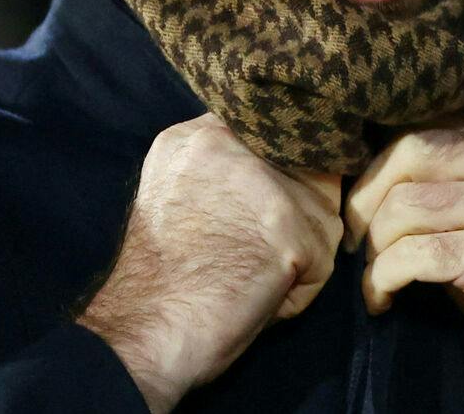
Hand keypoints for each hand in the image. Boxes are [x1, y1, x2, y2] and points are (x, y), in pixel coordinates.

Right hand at [78, 113, 343, 411]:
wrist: (141, 331)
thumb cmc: (160, 281)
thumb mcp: (181, 193)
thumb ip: (228, 169)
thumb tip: (285, 173)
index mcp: (201, 132)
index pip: (278, 138)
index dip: (280, 181)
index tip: (255, 218)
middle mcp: (230, 141)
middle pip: (308, 173)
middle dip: (295, 218)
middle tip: (246, 255)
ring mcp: (262, 181)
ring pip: (322, 217)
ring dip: (299, 258)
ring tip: (247, 278)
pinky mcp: (287, 227)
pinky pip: (322, 262)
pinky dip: (298, 294)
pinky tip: (255, 297)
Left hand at [344, 116, 463, 412]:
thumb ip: (451, 184)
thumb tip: (370, 171)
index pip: (428, 126)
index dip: (380, 164)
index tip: (363, 204)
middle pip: (411, 150)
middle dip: (366, 197)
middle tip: (355, 240)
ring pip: (405, 203)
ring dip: (374, 245)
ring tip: (375, 276)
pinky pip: (414, 254)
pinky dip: (383, 278)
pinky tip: (383, 299)